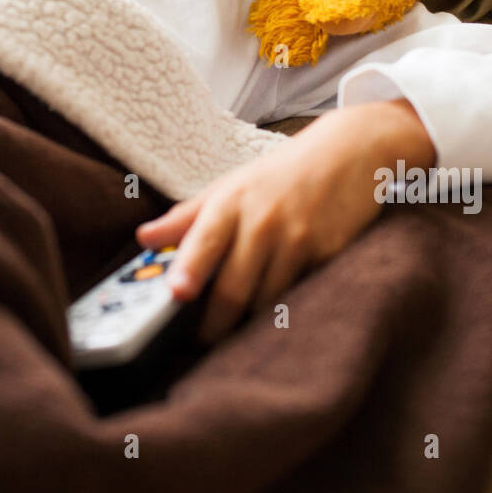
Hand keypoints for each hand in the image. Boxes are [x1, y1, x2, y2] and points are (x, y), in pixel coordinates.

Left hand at [135, 99, 434, 345]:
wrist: (348, 152)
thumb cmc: (280, 174)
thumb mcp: (230, 185)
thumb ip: (186, 216)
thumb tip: (143, 238)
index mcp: (232, 201)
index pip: (204, 240)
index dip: (190, 269)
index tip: (176, 293)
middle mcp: (264, 220)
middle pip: (235, 287)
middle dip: (215, 323)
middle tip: (203, 340)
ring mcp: (299, 239)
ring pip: (267, 300)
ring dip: (250, 321)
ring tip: (239, 328)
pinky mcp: (329, 254)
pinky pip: (300, 295)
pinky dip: (286, 307)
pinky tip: (279, 310)